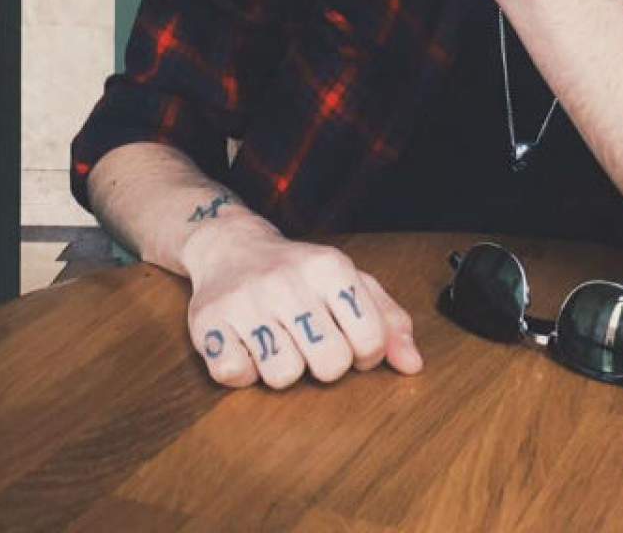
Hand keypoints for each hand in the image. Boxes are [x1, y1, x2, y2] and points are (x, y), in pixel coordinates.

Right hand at [181, 219, 422, 389]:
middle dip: (325, 365)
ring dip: (282, 368)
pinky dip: (243, 370)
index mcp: (330, 267)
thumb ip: (388, 320)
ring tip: (278, 340)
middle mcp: (288, 280)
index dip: (365, 354)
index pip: (370, 340)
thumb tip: (414, 365)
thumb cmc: (300, 273)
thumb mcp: (350, 282)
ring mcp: (246, 300)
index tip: (350, 341)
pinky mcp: (208, 321)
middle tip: (311, 342)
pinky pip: (236, 376)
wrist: (231, 247)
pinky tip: (247, 344)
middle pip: (329, 365)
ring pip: (283, 376)